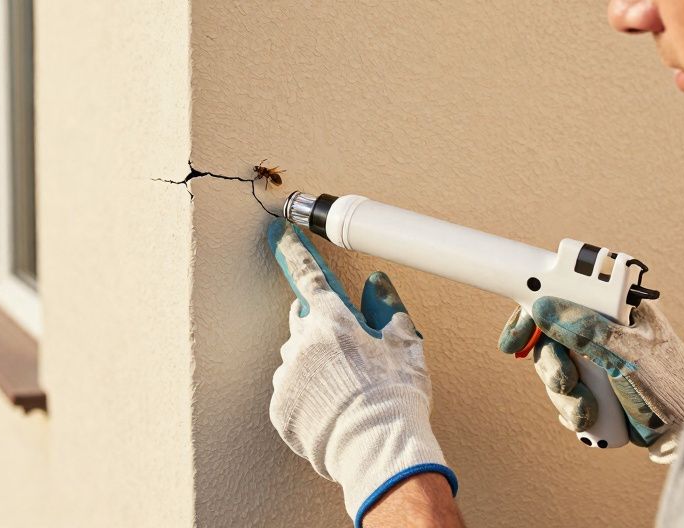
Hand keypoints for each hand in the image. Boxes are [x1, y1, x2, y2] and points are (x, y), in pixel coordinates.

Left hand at [267, 219, 457, 525]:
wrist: (378, 449)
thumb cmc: (395, 396)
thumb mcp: (404, 344)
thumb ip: (387, 307)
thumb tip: (377, 282)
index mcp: (331, 321)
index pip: (309, 276)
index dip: (294, 252)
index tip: (279, 234)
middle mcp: (301, 343)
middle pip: (302, 322)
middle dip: (318, 326)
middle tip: (345, 349)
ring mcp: (287, 376)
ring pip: (295, 359)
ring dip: (313, 364)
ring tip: (345, 390)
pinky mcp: (280, 407)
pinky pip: (289, 391)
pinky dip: (305, 395)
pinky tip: (331, 409)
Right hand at [498, 297, 683, 458]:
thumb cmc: (672, 389)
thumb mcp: (626, 353)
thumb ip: (586, 330)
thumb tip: (546, 307)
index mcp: (616, 310)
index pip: (562, 299)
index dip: (533, 316)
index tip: (515, 340)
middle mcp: (604, 332)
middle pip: (552, 339)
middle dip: (553, 367)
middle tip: (564, 382)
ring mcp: (598, 362)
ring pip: (557, 370)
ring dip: (565, 395)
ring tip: (587, 410)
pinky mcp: (596, 388)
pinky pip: (566, 393)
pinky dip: (571, 408)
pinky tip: (589, 417)